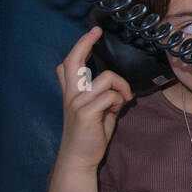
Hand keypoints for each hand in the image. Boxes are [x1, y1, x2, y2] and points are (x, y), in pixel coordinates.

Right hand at [56, 26, 133, 169]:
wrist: (80, 158)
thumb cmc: (91, 135)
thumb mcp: (98, 111)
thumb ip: (104, 96)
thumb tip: (119, 87)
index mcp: (72, 93)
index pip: (70, 64)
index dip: (81, 46)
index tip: (94, 32)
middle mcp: (71, 95)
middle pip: (73, 61)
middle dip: (85, 43)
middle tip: (97, 33)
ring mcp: (77, 103)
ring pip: (106, 79)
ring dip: (121, 87)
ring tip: (122, 100)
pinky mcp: (85, 112)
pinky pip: (111, 96)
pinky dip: (119, 101)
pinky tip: (116, 111)